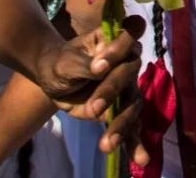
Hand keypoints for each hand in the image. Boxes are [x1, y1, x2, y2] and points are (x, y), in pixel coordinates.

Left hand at [33, 15, 146, 163]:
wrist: (55, 82)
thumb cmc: (60, 63)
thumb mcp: (65, 61)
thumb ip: (83, 63)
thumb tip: (99, 68)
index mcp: (113, 39)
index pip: (128, 36)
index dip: (120, 47)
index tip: (101, 64)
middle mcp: (126, 61)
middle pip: (129, 73)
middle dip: (113, 91)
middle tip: (93, 109)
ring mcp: (126, 86)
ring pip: (133, 103)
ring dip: (123, 123)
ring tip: (108, 143)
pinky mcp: (122, 110)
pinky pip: (132, 126)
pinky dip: (136, 142)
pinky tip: (140, 159)